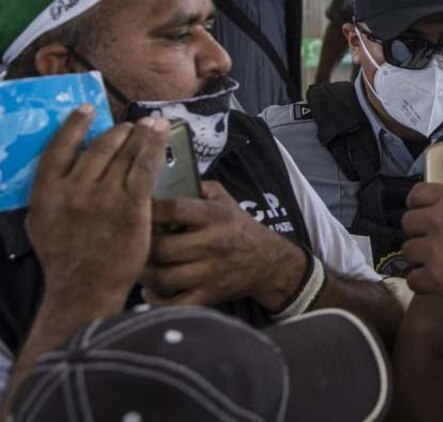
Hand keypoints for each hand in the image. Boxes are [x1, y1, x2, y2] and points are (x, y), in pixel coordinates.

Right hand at [28, 108, 167, 302]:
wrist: (85, 289)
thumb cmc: (64, 261)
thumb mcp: (40, 225)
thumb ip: (49, 196)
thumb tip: (60, 173)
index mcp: (46, 192)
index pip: (59, 147)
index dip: (74, 124)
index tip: (88, 110)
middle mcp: (73, 189)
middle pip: (99, 148)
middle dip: (118, 132)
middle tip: (132, 125)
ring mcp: (103, 197)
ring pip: (124, 154)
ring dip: (140, 135)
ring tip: (151, 125)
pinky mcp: (131, 206)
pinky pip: (145, 168)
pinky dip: (153, 148)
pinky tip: (161, 136)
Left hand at [142, 181, 306, 309]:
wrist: (269, 262)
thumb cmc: (238, 228)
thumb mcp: (224, 200)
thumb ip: (196, 187)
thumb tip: (161, 179)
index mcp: (214, 216)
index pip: (172, 209)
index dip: (147, 209)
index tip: (133, 210)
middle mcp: (213, 244)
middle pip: (161, 248)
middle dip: (141, 247)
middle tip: (132, 245)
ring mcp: (211, 272)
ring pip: (164, 278)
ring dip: (145, 274)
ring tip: (141, 266)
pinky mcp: (210, 295)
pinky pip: (176, 303)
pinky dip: (157, 300)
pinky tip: (151, 291)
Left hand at [401, 183, 442, 307]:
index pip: (417, 194)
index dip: (417, 205)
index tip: (422, 213)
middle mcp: (438, 221)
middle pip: (408, 224)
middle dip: (418, 232)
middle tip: (430, 241)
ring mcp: (435, 250)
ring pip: (407, 252)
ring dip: (419, 258)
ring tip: (434, 265)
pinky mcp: (436, 278)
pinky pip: (413, 279)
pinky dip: (421, 283)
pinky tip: (434, 284)